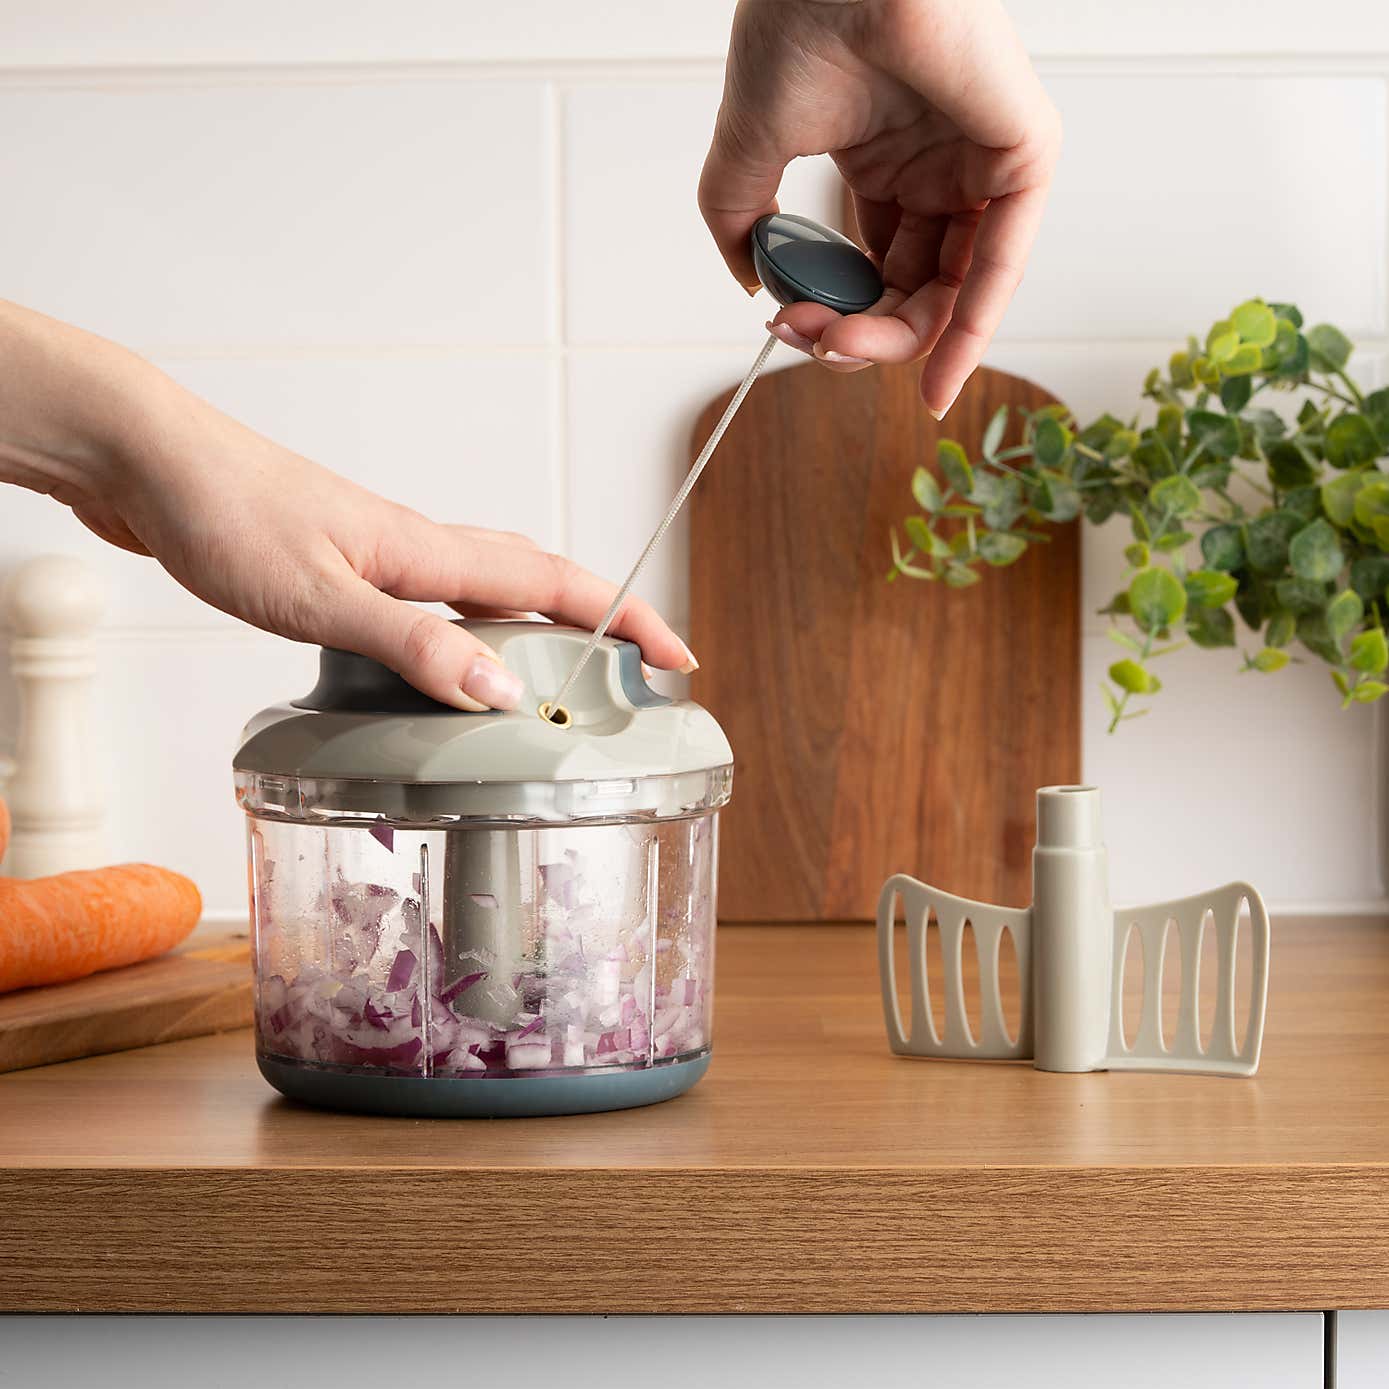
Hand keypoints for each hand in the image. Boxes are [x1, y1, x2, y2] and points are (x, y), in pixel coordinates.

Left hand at [0, 302, 693, 709]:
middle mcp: (417, 547)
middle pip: (539, 577)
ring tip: (565, 675)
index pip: (555, 580)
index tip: (677, 656)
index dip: (624, 618)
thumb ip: (413, 644)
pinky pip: (437, 596)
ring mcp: (382, 553)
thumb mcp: (320, 596)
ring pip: (489, 586)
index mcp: (426, 551)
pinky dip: (473, 626)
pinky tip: (449, 657)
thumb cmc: (222, 513)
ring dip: (542, 622)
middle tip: (637, 672)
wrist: (147, 461)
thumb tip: (502, 691)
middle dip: (601, 621)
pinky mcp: (346, 563)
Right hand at [700, 0, 1060, 417]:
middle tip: (813, 342)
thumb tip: (752, 281)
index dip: (836, 312)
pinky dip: (969, 328)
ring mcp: (981, 164)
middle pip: (910, 289)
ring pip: (952, 290)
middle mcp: (936, 167)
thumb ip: (743, 219)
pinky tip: (934, 375)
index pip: (874, 266)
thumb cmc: (799, 21)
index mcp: (884, 159)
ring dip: (894, 339)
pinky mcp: (1023, 155)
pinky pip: (1000, 264)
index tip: (789, 329)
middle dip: (859, 334)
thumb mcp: (752, 146)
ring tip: (840, 347)